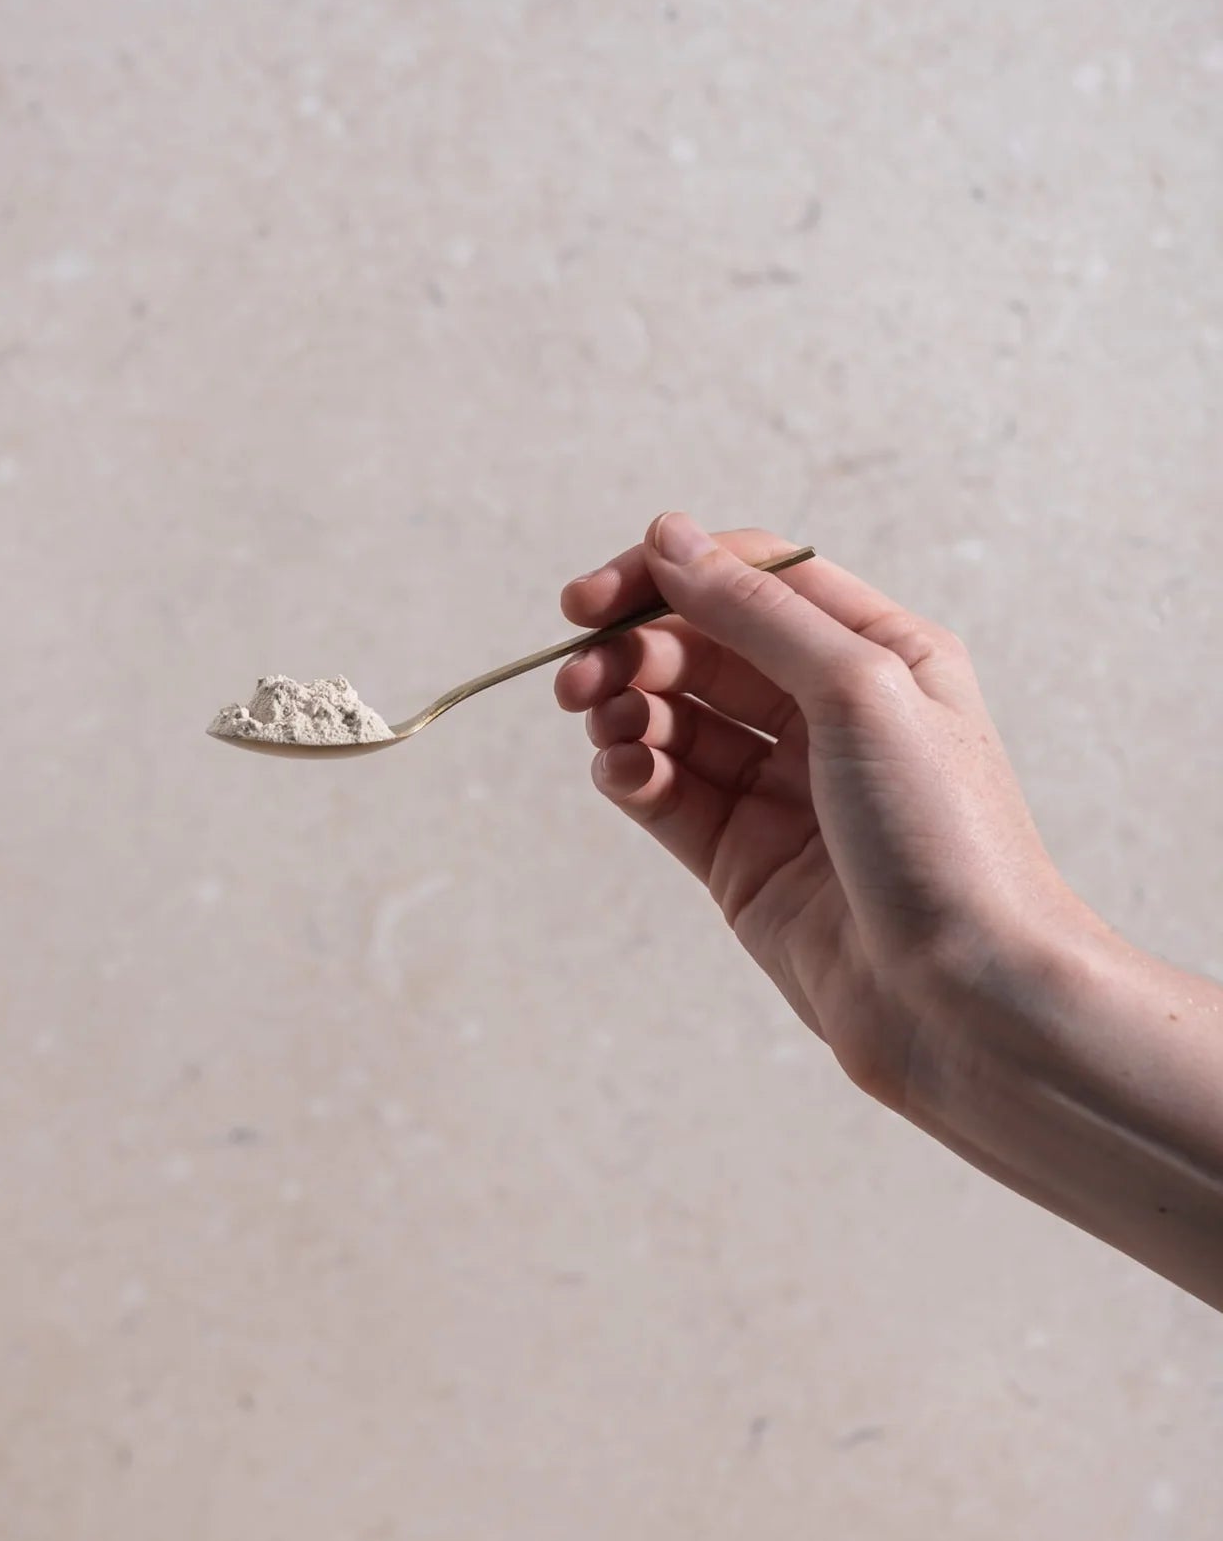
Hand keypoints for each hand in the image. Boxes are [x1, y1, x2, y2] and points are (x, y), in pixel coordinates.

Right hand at [556, 513, 1085, 1109]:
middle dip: (632, 649)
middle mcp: (829, 713)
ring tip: (602, 725)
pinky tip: (624, 774)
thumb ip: (756, 611)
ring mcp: (783, 790)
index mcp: (879, 653)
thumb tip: (669, 537)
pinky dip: (632, 773)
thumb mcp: (860, 689)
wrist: (965, 1003)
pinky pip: (666, 793)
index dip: (668, 574)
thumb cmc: (946, 839)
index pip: (754, 578)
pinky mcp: (742, 860)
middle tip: (575, 677)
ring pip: (675, 718)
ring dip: (624, 709)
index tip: (591, 599)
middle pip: (703, 646)